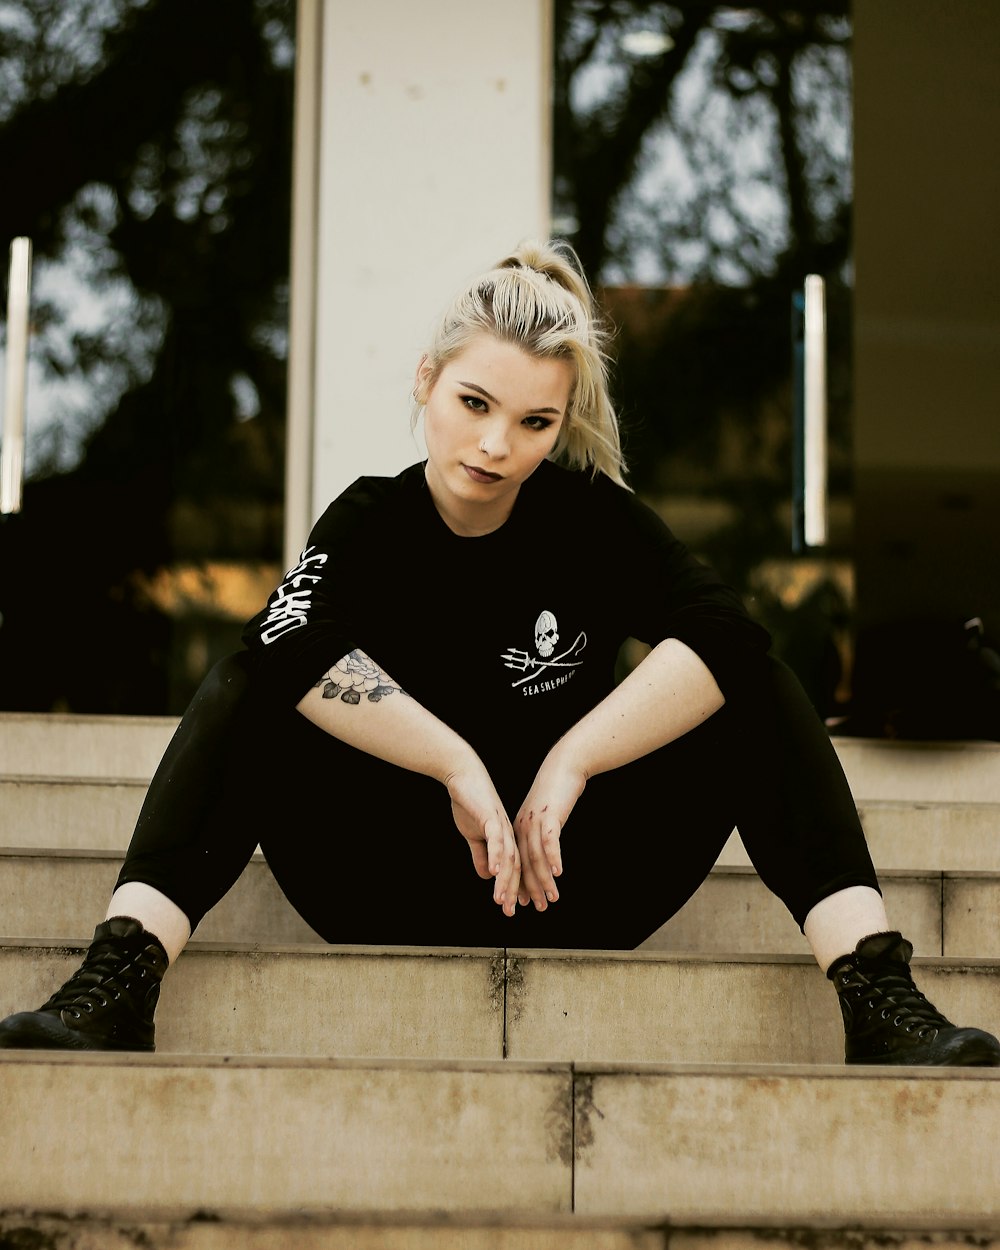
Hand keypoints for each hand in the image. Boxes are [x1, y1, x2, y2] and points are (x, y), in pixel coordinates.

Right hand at [446, 764, 520, 915]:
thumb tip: (488, 875)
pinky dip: (497, 856)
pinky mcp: (491, 817)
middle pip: (515, 867)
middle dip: (514, 891)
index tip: (513, 909)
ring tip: (502, 900)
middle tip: (512, 912)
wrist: (463, 776)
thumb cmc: (469, 803)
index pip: (514, 868)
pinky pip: (496, 839)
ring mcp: (501, 825)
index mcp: (506, 839)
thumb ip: (481, 854)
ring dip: (506, 880)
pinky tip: (495, 872)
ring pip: (508, 857)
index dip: (514, 889)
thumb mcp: (474, 835)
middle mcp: (508, 834)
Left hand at [513, 751, 587, 910]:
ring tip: (551, 899)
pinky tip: (559, 873)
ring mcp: (534, 821)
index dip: (517, 884)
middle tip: (535, 909)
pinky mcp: (549, 815)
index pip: (514, 862)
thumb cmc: (555, 793)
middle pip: (522, 864)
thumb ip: (536, 835)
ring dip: (543, 880)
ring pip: (536, 857)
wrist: (563, 767)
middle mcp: (522, 827)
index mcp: (517, 829)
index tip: (521, 904)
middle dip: (528, 889)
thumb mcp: (541, 816)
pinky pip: (550, 840)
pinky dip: (554, 857)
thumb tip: (538, 856)